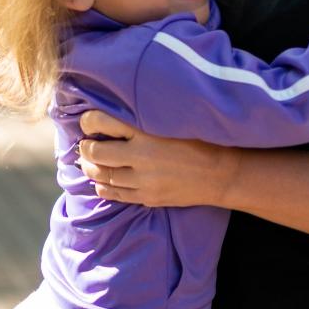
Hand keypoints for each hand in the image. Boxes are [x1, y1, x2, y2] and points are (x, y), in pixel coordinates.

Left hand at [76, 110, 236, 206]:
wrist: (222, 174)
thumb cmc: (201, 140)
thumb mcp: (175, 120)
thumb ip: (146, 116)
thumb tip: (116, 111)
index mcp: (147, 131)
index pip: (102, 122)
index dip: (88, 121)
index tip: (87, 121)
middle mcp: (142, 156)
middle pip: (97, 153)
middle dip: (85, 148)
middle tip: (85, 144)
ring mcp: (144, 181)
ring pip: (103, 176)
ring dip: (91, 168)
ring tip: (89, 163)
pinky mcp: (149, 197)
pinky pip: (117, 194)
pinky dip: (104, 187)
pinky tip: (101, 182)